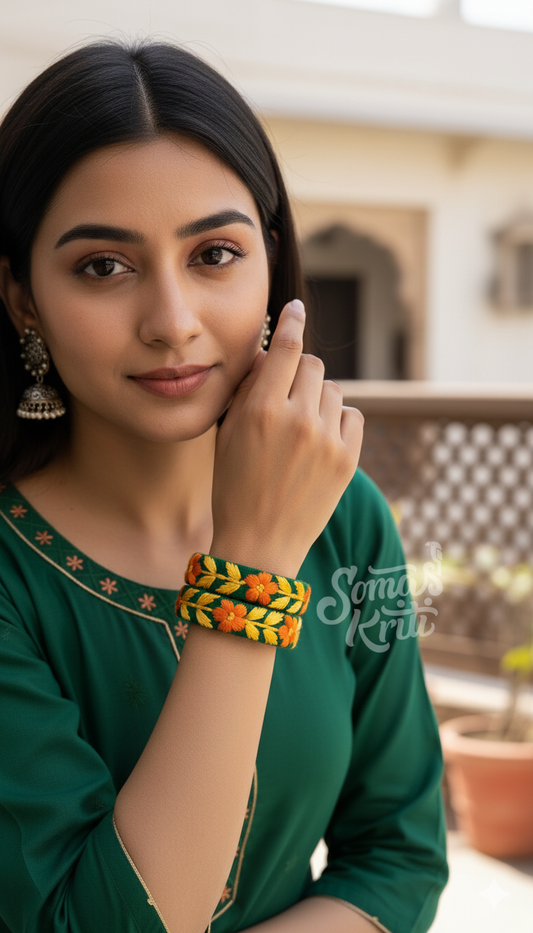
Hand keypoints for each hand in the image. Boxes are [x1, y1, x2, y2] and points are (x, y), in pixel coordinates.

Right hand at [210, 299, 363, 576]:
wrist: (260, 543)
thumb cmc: (234, 487)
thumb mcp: (228, 434)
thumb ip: (249, 391)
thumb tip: (269, 355)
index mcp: (261, 411)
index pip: (285, 349)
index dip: (291, 323)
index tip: (296, 310)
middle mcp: (297, 420)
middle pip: (313, 365)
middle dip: (299, 373)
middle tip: (287, 396)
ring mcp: (326, 440)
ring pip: (333, 391)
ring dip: (317, 399)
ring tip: (300, 430)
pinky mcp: (348, 460)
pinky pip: (352, 416)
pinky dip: (338, 421)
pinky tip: (320, 442)